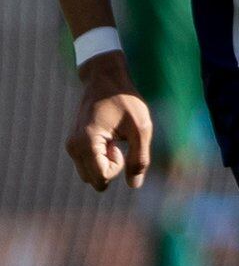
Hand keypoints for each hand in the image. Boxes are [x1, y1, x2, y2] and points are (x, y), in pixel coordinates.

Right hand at [65, 56, 150, 189]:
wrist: (105, 80)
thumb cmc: (125, 101)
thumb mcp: (141, 129)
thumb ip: (139, 158)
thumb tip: (134, 185)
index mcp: (87, 142)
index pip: (101, 177)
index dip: (117, 168)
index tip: (121, 148)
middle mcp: (73, 146)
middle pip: (94, 180)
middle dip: (110, 168)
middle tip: (117, 144)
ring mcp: (71, 145)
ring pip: (89, 175)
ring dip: (105, 164)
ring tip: (113, 140)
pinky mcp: (73, 144)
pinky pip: (88, 164)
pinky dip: (100, 158)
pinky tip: (108, 138)